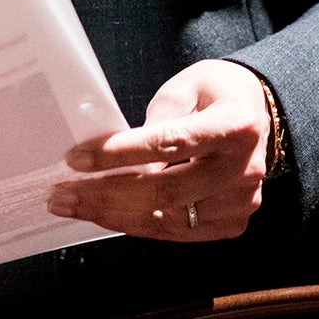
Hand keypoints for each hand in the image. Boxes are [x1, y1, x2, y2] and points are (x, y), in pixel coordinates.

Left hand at [47, 58, 271, 241]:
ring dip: (112, 214)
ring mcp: (240, 201)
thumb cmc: (215, 94)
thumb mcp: (186, 87)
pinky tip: (107, 212)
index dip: (120, 153)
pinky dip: (137, 223)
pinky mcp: (232, 223)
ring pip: (165, 218)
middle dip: (105, 194)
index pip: (170, 143)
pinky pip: (175, 231)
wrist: (258, 114)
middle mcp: (243, 168)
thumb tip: (112, 154)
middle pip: (165, 191)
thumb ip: (155, 118)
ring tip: (73, 204)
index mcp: (235, 125)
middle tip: (61, 193)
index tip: (76, 158)